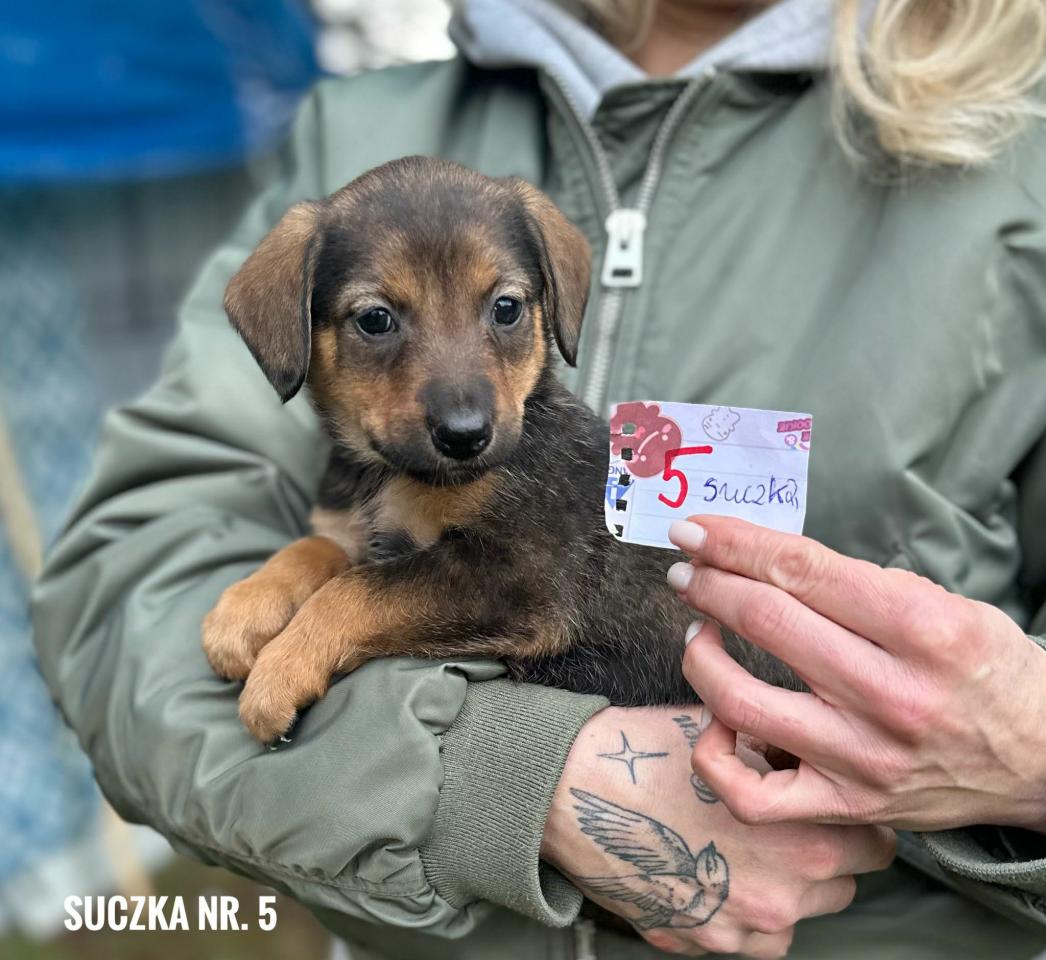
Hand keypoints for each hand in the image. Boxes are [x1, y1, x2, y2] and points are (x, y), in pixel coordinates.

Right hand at [542, 706, 894, 957]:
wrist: (570, 791)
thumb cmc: (646, 754)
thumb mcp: (729, 733)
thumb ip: (785, 754)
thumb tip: (810, 756)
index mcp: (803, 839)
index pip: (878, 843)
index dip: (856, 815)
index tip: (830, 800)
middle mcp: (783, 898)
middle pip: (844, 884)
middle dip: (823, 851)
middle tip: (785, 819)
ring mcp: (740, 931)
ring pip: (799, 915)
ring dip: (786, 886)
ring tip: (743, 843)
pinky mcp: (701, 945)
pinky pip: (750, 937)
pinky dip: (744, 910)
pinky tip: (713, 868)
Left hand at [669, 516, 1045, 832]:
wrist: (1040, 760)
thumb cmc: (984, 670)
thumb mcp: (944, 604)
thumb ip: (855, 583)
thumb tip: (760, 558)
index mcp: (924, 630)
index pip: (802, 570)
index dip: (735, 543)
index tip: (695, 530)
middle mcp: (892, 696)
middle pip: (766, 621)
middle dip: (709, 584)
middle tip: (687, 571)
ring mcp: (863, 759)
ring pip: (740, 702)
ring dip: (698, 655)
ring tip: (697, 631)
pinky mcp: (846, 807)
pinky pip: (752, 796)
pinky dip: (715, 755)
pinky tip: (716, 719)